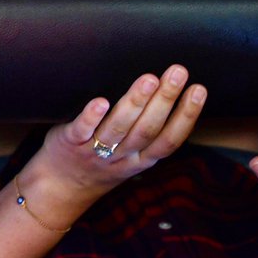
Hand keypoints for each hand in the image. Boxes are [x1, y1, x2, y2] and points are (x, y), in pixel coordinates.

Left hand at [21, 65, 205, 212]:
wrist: (59, 186)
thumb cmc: (99, 159)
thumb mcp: (130, 155)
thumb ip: (146, 130)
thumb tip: (168, 88)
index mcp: (140, 159)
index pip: (169, 140)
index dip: (186, 116)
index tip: (199, 89)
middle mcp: (121, 157)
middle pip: (147, 130)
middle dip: (165, 101)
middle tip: (178, 72)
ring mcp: (95, 151)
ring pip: (118, 128)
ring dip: (135, 103)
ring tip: (149, 79)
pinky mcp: (69, 143)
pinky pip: (82, 131)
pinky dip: (91, 117)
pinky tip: (101, 101)